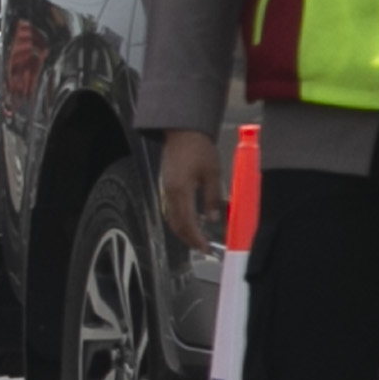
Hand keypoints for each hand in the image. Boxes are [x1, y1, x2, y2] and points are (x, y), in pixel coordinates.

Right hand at [154, 130, 219, 253]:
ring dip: (183, 231)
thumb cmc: (198, 148)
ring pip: (171, 218)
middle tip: (204, 248)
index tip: (207, 248)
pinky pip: (170, 209)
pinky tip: (190, 221)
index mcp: (180, 190)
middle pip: (176, 224)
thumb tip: (212, 219)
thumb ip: (212, 198)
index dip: (197, 238)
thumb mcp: (212, 173)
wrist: (182, 131)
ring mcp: (166, 189)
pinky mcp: (166, 185)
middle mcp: (170, 193)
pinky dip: (179, 220)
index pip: (187, 223)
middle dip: (189, 239)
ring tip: (197, 239)